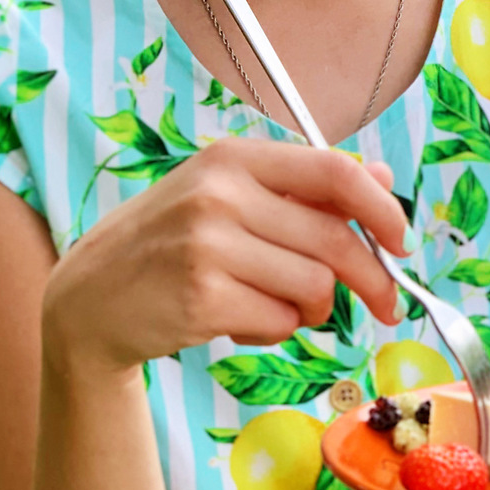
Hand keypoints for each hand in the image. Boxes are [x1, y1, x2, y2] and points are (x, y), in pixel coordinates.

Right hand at [39, 137, 410, 373]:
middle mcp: (220, 194)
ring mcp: (207, 246)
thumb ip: (304, 187)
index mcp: (234, 157)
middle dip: (372, 279)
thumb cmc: (169, 242)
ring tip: (275, 305)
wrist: (88, 296)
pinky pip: (280, 323)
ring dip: (312, 309)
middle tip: (386, 305)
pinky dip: (276, 332)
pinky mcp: (201, 299)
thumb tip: (379, 176)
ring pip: (314, 286)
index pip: (333, 170)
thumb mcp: (230, 196)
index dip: (381, 207)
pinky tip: (240, 321)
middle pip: (336, 238)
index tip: (401, 241)